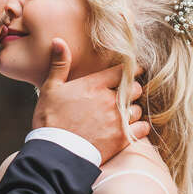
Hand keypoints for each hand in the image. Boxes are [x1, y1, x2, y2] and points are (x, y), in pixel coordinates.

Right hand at [32, 38, 148, 162]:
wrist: (54, 153)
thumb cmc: (50, 120)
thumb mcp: (50, 89)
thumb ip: (59, 64)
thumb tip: (58, 40)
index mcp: (95, 85)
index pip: (124, 71)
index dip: (130, 71)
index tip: (132, 73)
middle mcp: (110, 100)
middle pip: (135, 89)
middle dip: (132, 91)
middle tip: (125, 96)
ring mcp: (117, 120)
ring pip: (138, 109)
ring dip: (133, 111)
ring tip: (124, 115)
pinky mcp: (122, 139)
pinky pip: (142, 129)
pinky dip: (139, 128)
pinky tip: (130, 129)